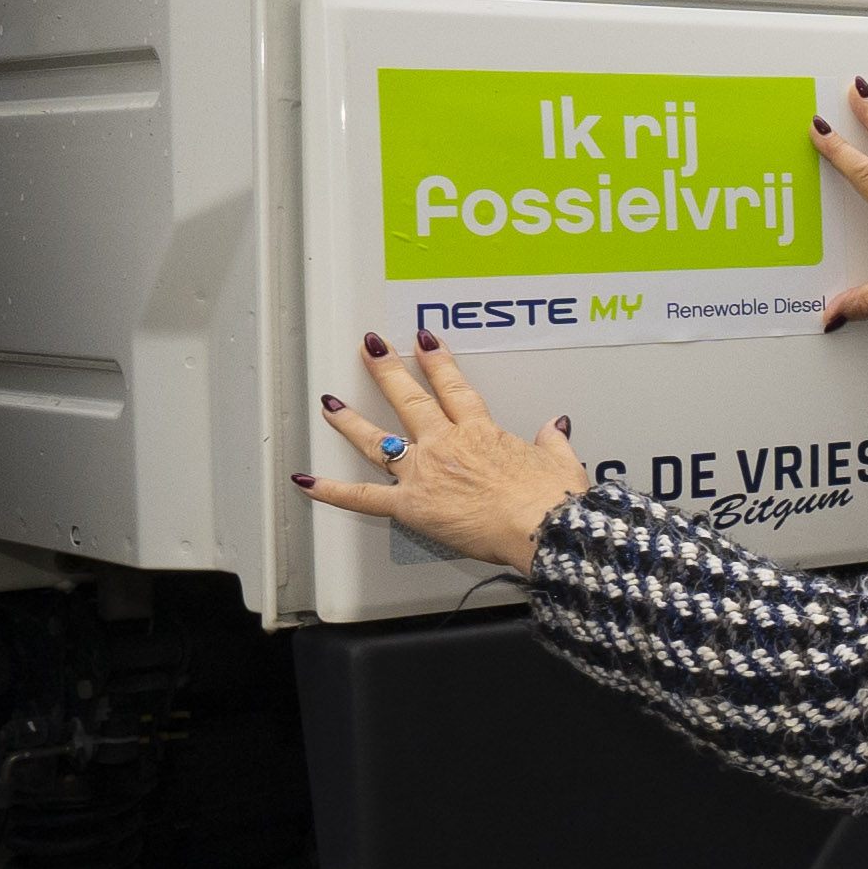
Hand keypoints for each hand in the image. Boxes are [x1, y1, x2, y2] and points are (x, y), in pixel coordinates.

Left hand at [304, 328, 590, 574]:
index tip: (424, 341)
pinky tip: (306, 479)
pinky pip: (364, 498)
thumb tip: (557, 427)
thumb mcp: (562, 463)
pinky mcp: (412, 506)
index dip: (437, 361)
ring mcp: (425, 473)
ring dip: (350, 420)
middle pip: (410, 400)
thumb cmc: (552, 502)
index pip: (454, 387)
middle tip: (370, 348)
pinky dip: (331, 491)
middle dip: (387, 370)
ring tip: (329, 402)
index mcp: (482, 432)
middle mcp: (447, 444)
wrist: (541, 527)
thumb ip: (554, 441)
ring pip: (379, 440)